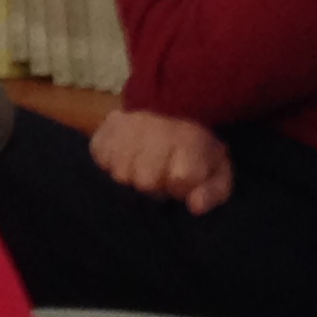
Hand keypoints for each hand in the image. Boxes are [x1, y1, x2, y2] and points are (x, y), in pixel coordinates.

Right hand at [87, 109, 234, 213]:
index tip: (180, 182)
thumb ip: (212, 192)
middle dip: (152, 185)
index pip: (179, 178)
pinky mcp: (104, 127)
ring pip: (120, 173)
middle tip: (157, 176)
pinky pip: (100, 157)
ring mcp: (126, 126)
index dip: (179, 188)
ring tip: (140, 168)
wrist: (171, 111)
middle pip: (144, 180)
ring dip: (130, 177)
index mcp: (188, 138)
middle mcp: (156, 128)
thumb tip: (194, 206)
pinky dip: (109, 164)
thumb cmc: (194, 151)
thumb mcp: (217, 171)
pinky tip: (122, 158)